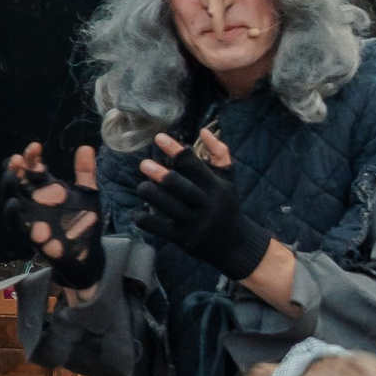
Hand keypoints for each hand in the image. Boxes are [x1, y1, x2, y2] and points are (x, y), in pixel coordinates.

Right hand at [5, 142, 105, 290]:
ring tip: (12, 174)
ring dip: (8, 186)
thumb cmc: (85, 223)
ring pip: (10, 198)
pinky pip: (15, 224)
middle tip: (19, 158)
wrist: (88, 255)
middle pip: (17, 179)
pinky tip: (14, 204)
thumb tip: (86, 147)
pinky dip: (11, 215)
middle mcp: (34, 200)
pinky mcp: (30, 235)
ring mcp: (29, 216)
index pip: (33, 167)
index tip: (36, 146)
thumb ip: (85, 172)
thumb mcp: (88, 195)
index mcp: (46, 187)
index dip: (31, 156)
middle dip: (15, 167)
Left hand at [132, 135, 271, 281]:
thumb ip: (220, 153)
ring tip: (142, 187)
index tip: (159, 138)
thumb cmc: (228, 206)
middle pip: (179, 186)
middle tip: (143, 164)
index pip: (193, 165)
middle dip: (160, 174)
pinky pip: (159, 228)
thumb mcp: (229, 180)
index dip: (175, 150)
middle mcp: (206, 204)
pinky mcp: (185, 240)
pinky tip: (138, 212)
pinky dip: (145, 219)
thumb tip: (203, 130)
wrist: (236, 246)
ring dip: (150, 194)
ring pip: (167, 206)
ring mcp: (195, 223)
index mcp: (215, 187)